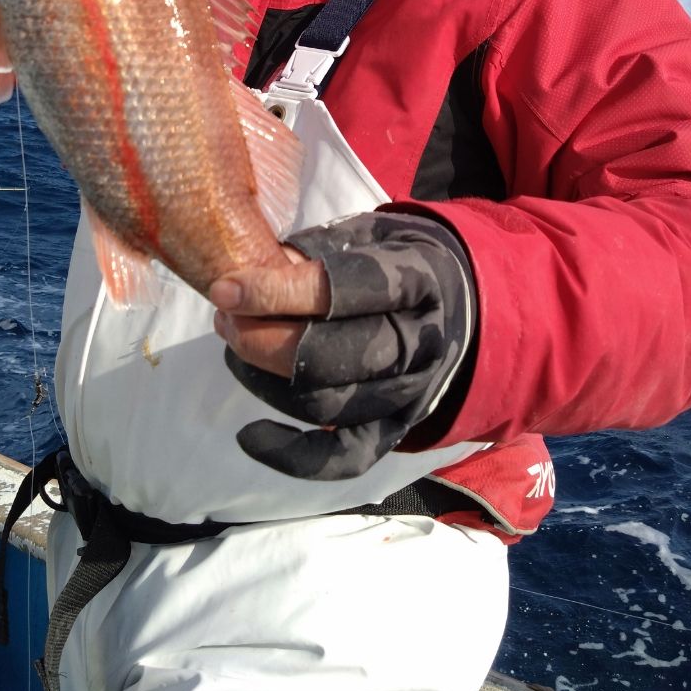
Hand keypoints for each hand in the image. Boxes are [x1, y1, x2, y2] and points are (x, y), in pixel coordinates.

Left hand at [211, 212, 474, 480]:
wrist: (466, 307)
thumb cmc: (401, 262)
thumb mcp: (372, 233)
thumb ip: (319, 249)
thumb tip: (255, 269)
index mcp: (417, 280)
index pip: (343, 291)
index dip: (277, 292)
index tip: (225, 287)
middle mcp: (420, 342)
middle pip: (330, 355)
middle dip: (261, 340)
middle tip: (224, 317)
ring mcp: (410, 392)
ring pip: (326, 402)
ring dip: (263, 380)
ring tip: (231, 342)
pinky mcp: (396, 430)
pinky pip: (342, 456)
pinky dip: (293, 455)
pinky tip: (251, 435)